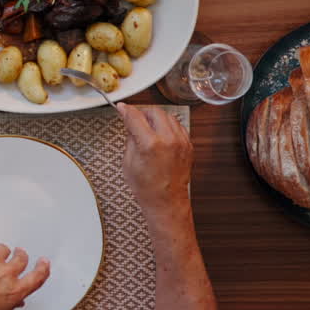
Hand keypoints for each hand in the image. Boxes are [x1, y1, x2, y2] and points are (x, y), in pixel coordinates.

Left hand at [0, 237, 49, 309]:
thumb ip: (10, 303)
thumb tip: (15, 300)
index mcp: (15, 291)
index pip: (37, 277)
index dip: (42, 268)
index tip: (43, 263)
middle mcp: (7, 273)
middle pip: (21, 258)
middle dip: (19, 256)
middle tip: (16, 254)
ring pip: (3, 248)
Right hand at [118, 103, 191, 219]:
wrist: (166, 201)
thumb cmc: (147, 188)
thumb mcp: (128, 162)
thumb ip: (130, 138)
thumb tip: (130, 123)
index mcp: (150, 144)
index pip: (135, 116)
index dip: (126, 110)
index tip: (122, 108)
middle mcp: (168, 140)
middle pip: (154, 112)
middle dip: (142, 112)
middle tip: (134, 118)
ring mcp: (181, 142)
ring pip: (168, 116)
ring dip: (156, 117)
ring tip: (147, 126)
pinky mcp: (188, 146)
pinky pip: (178, 126)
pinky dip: (168, 125)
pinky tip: (160, 133)